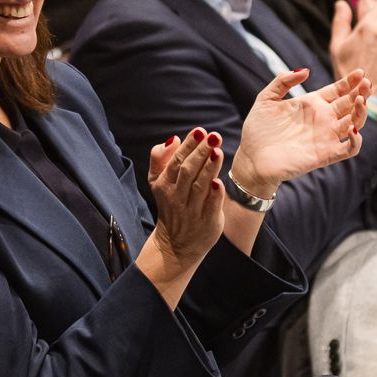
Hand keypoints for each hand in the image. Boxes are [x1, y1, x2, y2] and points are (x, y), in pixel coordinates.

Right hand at [142, 128, 227, 273]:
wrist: (175, 245)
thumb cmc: (171, 206)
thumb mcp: (157, 183)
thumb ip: (160, 159)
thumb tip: (172, 139)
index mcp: (164, 184)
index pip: (176, 161)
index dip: (188, 146)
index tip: (199, 131)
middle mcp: (176, 197)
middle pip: (187, 171)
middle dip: (200, 152)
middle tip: (213, 136)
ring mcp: (191, 211)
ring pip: (199, 187)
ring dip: (208, 169)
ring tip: (217, 151)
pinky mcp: (206, 223)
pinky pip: (210, 207)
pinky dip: (214, 195)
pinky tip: (219, 182)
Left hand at [233, 68, 367, 191]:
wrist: (251, 158)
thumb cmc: (258, 129)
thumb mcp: (266, 99)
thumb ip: (283, 81)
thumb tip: (305, 70)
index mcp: (313, 104)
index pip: (339, 90)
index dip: (351, 82)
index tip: (359, 72)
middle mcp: (324, 119)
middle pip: (351, 104)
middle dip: (361, 93)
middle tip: (366, 83)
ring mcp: (326, 137)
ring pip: (355, 122)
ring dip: (361, 111)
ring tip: (359, 100)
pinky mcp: (325, 155)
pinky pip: (349, 148)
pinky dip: (356, 140)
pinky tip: (352, 128)